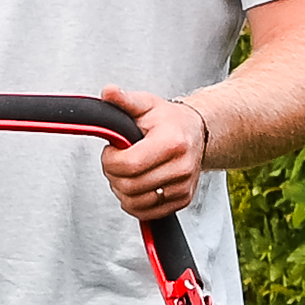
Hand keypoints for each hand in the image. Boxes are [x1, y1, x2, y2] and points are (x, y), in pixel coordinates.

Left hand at [97, 85, 211, 221]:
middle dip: (113, 174)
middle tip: (116, 161)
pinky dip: (133, 203)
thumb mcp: (145, 104)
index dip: (110, 160)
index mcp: (172, 142)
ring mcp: (184, 187)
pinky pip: (147, 213)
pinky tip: (134, 184)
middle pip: (130, 186)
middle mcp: (182, 167)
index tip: (111, 150)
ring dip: (121, 190)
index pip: (130, 165)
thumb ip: (124, 100)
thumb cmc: (167, 120)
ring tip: (126, 172)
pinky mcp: (182, 201)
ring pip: (136, 203)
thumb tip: (108, 91)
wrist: (196, 133)